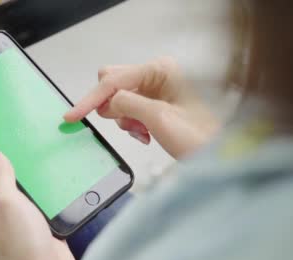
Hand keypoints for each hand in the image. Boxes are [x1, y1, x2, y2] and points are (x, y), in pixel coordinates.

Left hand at [0, 112, 74, 259]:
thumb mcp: (8, 203)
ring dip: (9, 159)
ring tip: (10, 139)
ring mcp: (15, 212)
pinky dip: (33, 177)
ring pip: (8, 178)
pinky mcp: (34, 219)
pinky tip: (43, 172)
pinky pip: (30, 191)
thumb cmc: (22, 250)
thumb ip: (1, 176)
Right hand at [64, 57, 218, 158]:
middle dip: (111, 107)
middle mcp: (159, 74)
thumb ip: (128, 105)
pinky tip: (145, 134)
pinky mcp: (157, 104)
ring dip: (124, 119)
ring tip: (142, 133)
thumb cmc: (201, 138)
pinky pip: (129, 110)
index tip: (73, 115)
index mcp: (162, 70)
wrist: (219, 158)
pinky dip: (132, 125)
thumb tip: (107, 103)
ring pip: (119, 98)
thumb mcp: (159, 119)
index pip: (114, 80)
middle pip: (113, 83)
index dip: (91, 98)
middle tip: (125, 125)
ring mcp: (158, 89)